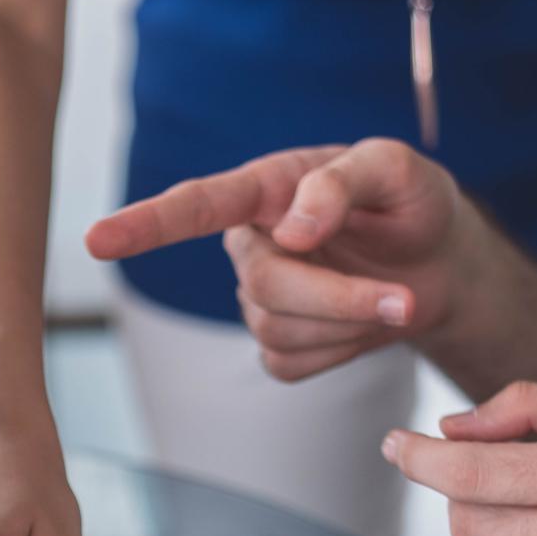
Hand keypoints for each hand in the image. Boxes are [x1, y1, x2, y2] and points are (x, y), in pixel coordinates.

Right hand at [86, 139, 486, 380]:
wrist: (440, 266)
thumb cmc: (412, 205)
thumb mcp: (397, 170)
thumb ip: (343, 182)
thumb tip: (292, 230)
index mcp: (266, 190)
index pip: (195, 206)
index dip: (144, 225)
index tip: (96, 241)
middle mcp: (252, 244)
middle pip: (264, 286)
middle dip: (337, 298)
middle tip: (403, 299)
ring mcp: (260, 299)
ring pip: (278, 331)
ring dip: (348, 323)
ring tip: (394, 298)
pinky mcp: (279, 345)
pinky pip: (291, 365)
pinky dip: (340, 353)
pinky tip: (361, 326)